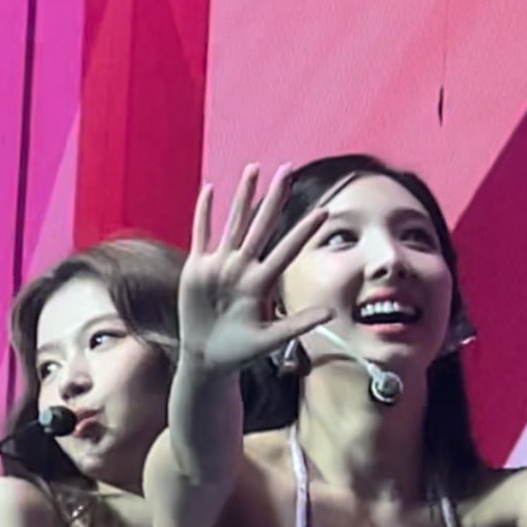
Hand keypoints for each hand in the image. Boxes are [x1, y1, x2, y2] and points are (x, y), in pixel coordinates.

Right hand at [177, 163, 333, 375]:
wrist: (207, 358)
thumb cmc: (239, 351)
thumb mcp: (270, 340)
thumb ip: (297, 325)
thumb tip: (330, 314)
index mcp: (260, 283)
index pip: (286, 250)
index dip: (302, 232)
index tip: (323, 212)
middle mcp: (242, 268)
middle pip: (261, 225)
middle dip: (274, 198)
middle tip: (288, 169)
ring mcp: (219, 265)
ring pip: (233, 222)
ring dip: (243, 196)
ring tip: (253, 168)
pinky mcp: (196, 268)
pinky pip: (201, 234)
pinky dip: (204, 212)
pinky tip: (210, 189)